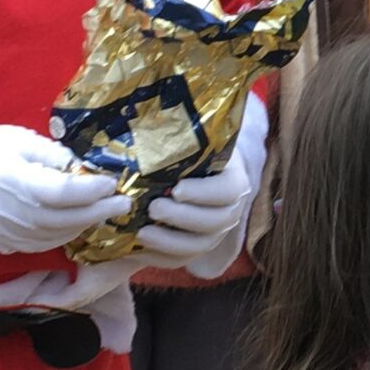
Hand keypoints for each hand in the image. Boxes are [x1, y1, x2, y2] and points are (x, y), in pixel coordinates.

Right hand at [0, 126, 125, 254]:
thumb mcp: (16, 139)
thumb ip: (51, 155)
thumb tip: (81, 168)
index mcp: (18, 181)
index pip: (68, 192)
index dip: (95, 189)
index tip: (113, 183)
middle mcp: (15, 213)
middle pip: (68, 220)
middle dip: (100, 212)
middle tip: (123, 204)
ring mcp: (6, 232)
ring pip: (57, 237)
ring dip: (83, 226)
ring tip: (100, 213)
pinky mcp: (0, 243)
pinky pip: (39, 245)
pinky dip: (62, 237)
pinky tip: (72, 225)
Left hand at [133, 95, 266, 276]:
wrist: (185, 170)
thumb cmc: (183, 149)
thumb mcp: (189, 137)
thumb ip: (176, 129)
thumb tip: (147, 108)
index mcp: (232, 178)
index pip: (227, 190)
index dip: (204, 194)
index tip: (177, 189)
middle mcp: (229, 209)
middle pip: (215, 222)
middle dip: (183, 218)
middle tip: (154, 208)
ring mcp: (212, 232)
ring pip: (199, 245)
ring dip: (171, 242)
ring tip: (143, 231)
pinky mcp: (193, 247)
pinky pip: (179, 261)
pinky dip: (158, 258)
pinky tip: (136, 249)